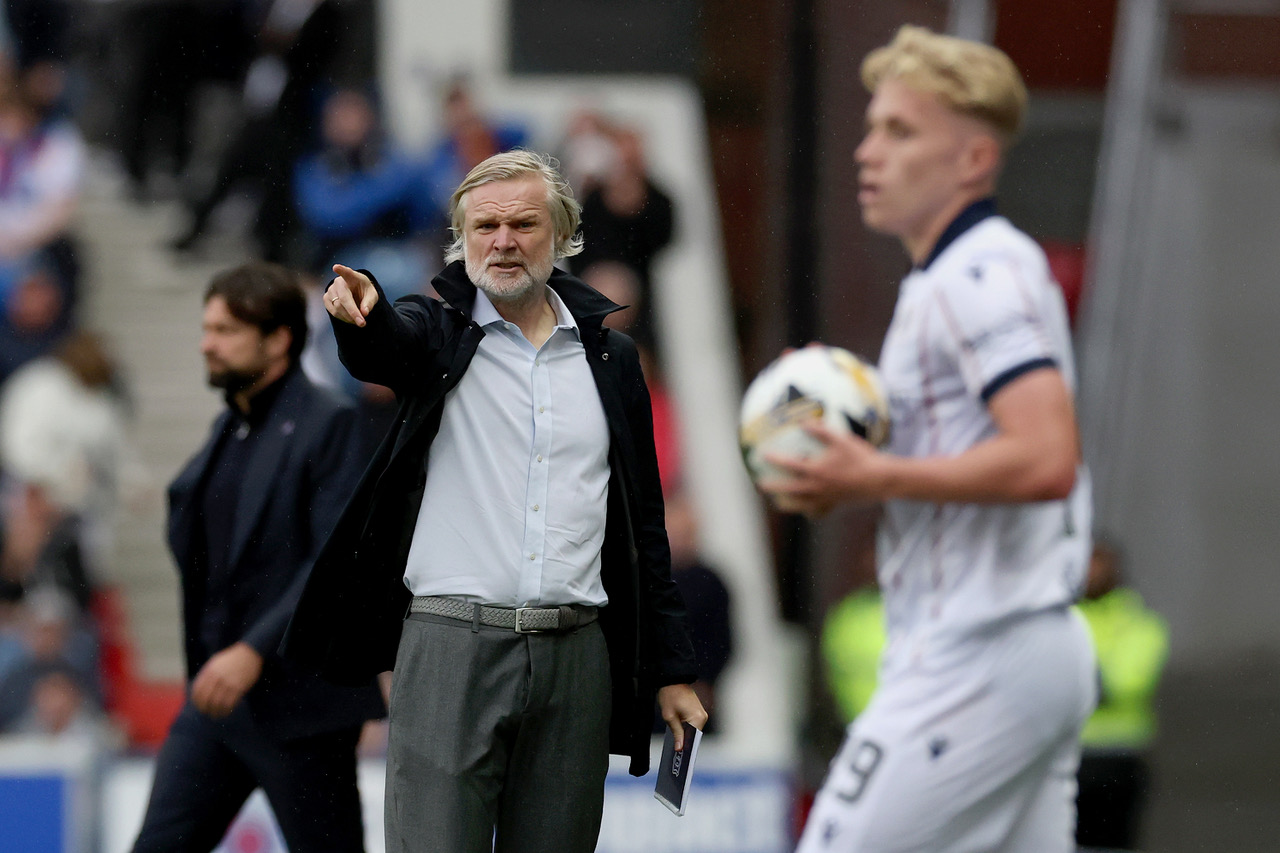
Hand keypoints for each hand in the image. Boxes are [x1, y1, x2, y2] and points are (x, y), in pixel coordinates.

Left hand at [191, 642, 263, 717]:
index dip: (197, 702)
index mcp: (209, 671)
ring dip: (215, 712)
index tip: (199, 706)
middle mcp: (217, 678)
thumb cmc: (231, 658)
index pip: (197, 691)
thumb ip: (206, 675)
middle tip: (207, 713)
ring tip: (216, 715)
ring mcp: (228, 683)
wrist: (249, 653)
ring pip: (217, 703)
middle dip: (205, 709)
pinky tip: (226, 712)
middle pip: (206, 699)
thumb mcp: (215, 663)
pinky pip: (229, 703)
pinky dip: (226, 710)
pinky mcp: (239, 687)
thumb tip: (198, 690)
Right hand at [326, 264, 378, 326]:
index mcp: (351, 276)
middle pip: (343, 299)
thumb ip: (369, 302)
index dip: (341, 270)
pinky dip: (344, 318)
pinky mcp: (326, 299)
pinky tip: (351, 318)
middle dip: (353, 312)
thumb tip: (364, 312)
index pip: (346, 272)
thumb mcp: (372, 295)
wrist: (356, 293)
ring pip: (338, 308)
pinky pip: (333, 312)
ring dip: (350, 317)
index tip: (336, 267)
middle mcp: (338, 282)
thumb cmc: (364, 292)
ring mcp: (330, 290)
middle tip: (362, 323)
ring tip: (359, 320)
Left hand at [657, 683, 708, 750]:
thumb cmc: (670, 695)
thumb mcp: (669, 716)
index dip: (687, 748)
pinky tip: (678, 735)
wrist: (672, 680)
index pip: (693, 738)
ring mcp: (701, 714)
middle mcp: (703, 716)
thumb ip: (677, 733)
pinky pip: (693, 724)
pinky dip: (687, 730)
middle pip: (694, 736)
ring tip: (676, 745)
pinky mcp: (698, 712)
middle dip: (686, 743)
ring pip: (693, 731)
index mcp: (697, 717)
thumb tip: (680, 748)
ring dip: (686, 736)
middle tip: (676, 755)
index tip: (681, 759)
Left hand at [759, 420, 884, 516]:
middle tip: (760, 484)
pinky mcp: (835, 504)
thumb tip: (804, 421)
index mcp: (817, 471)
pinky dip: (810, 511)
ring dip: (788, 503)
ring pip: (801, 504)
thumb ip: (821, 431)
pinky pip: (818, 511)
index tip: (763, 455)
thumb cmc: (861, 457)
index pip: (790, 465)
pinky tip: (806, 510)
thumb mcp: (842, 439)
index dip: (775, 460)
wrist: (880, 480)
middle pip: (789, 489)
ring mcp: (826, 498)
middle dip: (774, 487)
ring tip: (778, 503)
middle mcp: (818, 487)